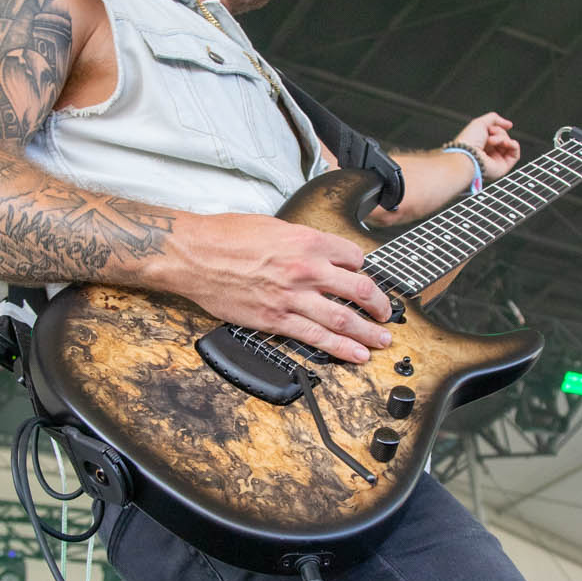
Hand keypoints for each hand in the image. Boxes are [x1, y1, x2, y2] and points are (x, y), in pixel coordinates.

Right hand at [167, 212, 393, 363]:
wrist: (194, 256)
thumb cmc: (225, 237)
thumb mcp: (272, 225)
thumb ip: (300, 240)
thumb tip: (317, 251)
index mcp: (307, 241)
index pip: (353, 257)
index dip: (361, 268)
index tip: (362, 276)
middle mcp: (306, 269)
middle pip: (358, 290)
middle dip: (379, 305)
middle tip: (386, 313)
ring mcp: (292, 297)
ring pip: (343, 319)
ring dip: (368, 333)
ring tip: (381, 341)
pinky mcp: (276, 320)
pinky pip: (316, 337)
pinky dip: (341, 348)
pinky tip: (356, 355)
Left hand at [453, 112, 519, 181]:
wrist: (467, 155)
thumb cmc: (468, 141)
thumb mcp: (480, 122)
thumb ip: (495, 119)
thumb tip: (508, 124)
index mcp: (480, 144)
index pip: (495, 133)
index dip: (496, 128)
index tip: (491, 127)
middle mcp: (488, 153)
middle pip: (503, 137)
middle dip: (498, 133)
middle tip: (489, 135)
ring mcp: (496, 160)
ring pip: (509, 143)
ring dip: (503, 138)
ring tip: (492, 141)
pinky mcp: (503, 167)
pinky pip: (515, 153)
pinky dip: (513, 145)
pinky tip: (505, 143)